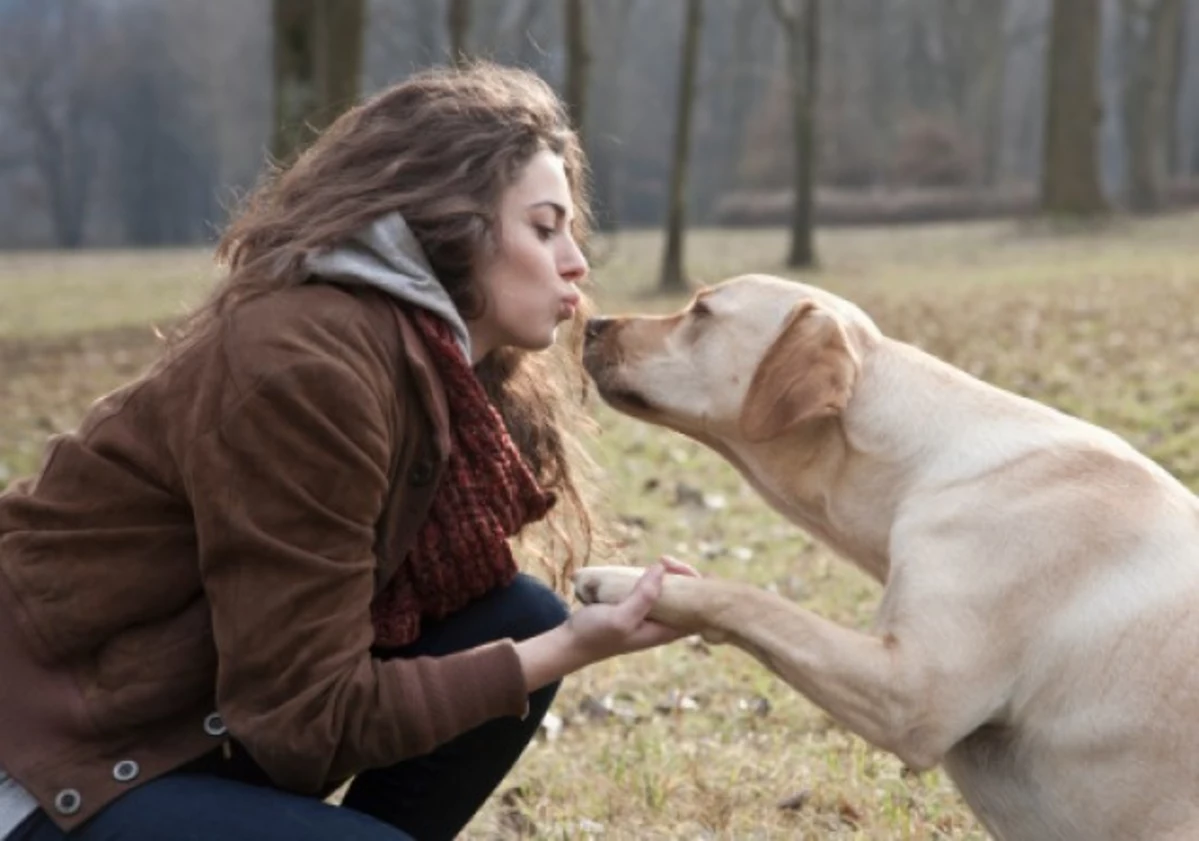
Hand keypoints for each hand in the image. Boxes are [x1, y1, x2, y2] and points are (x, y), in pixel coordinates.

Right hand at [515, 557, 700, 691]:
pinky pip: (655, 591)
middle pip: (688, 599)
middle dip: (683, 576)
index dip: (698, 590)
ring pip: (672, 593)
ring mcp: (650, 617)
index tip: (679, 571)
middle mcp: (661, 625)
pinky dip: (654, 578)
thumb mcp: (620, 617)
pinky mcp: (637, 608)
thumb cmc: (595, 634)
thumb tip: (661, 570)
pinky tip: (647, 568)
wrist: (570, 643)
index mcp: (664, 632)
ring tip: (659, 560)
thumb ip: (643, 597)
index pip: (697, 612)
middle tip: (663, 560)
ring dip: (669, 575)